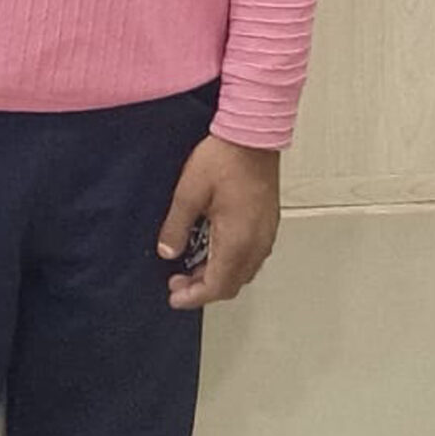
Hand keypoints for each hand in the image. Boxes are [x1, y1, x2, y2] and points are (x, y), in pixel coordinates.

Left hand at [158, 135, 281, 308]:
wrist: (253, 137)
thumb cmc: (223, 161)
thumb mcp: (188, 193)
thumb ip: (176, 227)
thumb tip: (168, 252)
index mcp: (238, 241)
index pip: (218, 285)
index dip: (195, 296)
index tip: (174, 297)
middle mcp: (257, 243)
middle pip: (232, 283)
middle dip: (203, 289)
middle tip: (176, 282)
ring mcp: (265, 234)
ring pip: (242, 271)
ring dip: (217, 276)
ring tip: (189, 268)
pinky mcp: (267, 223)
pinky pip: (250, 255)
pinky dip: (229, 262)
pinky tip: (210, 250)